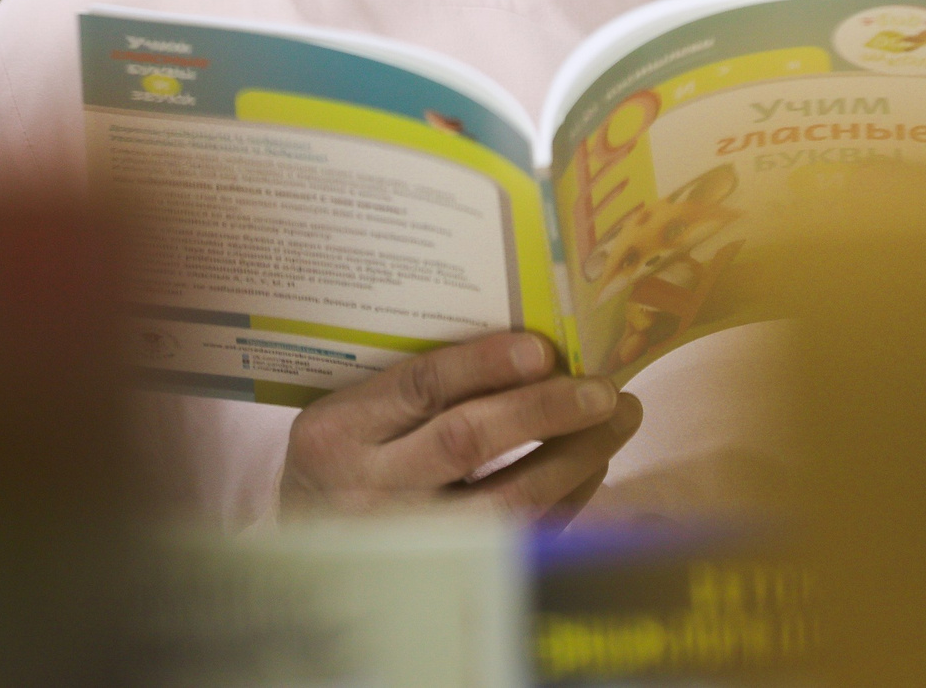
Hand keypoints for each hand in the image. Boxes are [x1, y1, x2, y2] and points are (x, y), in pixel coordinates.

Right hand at [279, 330, 642, 520]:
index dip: (483, 365)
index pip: (418, 388)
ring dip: (573, 458)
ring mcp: (407, 544)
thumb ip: (410, 388)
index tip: (542, 348)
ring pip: (505, 501)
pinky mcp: (444, 578)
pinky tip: (594, 465)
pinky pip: (521, 540)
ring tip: (619, 419)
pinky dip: (566, 500)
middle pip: (466, 442)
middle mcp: (367, 489)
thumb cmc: (341, 463)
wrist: (306, 556)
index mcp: (337, 433)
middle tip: (603, 388)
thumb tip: (526, 347)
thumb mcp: (347, 416)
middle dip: (543, 410)